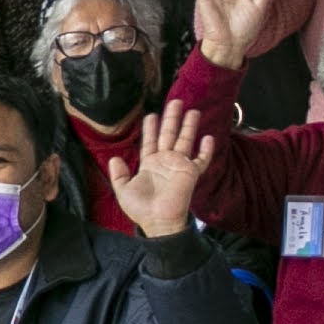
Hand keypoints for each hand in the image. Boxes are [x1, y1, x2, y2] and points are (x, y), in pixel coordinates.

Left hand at [109, 105, 212, 235]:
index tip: (152, 114)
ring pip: (185, 141)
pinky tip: (208, 138)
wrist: (158, 221)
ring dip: (189, 126)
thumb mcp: (122, 190)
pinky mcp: (191, 173)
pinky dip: (206, 150)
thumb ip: (118, 174)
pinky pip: (201, 160)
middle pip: (169, 134)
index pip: (151, 141)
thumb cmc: (141, 208)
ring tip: (193, 111)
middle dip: (172, 118)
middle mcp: (165, 161)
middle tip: (176, 101)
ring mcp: (179, 166)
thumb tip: (114, 158)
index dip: (151, 128)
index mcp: (149, 164)